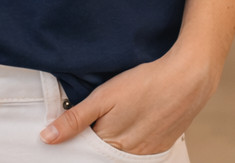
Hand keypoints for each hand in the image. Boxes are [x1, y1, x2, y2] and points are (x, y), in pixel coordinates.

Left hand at [39, 44, 219, 154]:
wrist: (187, 79)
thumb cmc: (144, 83)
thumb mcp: (104, 96)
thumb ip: (75, 118)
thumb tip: (47, 137)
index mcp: (110, 144)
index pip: (84, 150)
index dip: (75, 138)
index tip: (70, 128)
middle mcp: (128, 156)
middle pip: (101, 153)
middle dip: (94, 141)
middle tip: (97, 117)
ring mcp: (146, 154)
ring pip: (119, 154)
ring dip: (113, 141)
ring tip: (118, 115)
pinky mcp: (160, 149)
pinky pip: (138, 152)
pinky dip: (131, 141)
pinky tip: (134, 121)